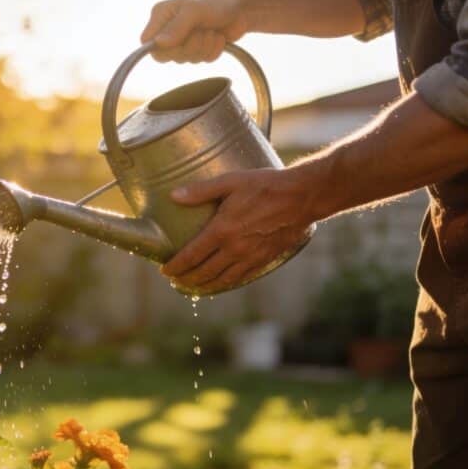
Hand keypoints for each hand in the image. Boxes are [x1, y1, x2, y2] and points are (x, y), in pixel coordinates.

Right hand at [141, 0, 251, 62]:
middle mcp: (169, 30)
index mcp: (162, 16)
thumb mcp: (195, 9)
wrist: (241, 7)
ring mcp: (184, 41)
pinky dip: (213, 51)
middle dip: (189, 46)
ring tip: (212, 31)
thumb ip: (177, 26)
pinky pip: (201, 61)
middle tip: (202, 32)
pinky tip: (218, 37)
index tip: (178, 41)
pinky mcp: (198, 50)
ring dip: (204, 47)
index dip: (162, 48)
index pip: (148, 43)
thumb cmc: (217, 2)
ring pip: (186, 60)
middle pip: (168, 56)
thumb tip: (159, 43)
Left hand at [161, 168, 321, 293]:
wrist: (302, 197)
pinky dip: (226, 283)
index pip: (191, 256)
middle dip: (187, 279)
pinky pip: (241, 278)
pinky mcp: (265, 260)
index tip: (165, 272)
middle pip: (204, 272)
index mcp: (222, 230)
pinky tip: (220, 282)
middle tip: (176, 281)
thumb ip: (201, 191)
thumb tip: (174, 196)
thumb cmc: (265, 186)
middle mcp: (234, 249)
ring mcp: (250, 257)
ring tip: (193, 286)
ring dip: (204, 286)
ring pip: (222, 279)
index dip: (175, 266)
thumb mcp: (230, 182)